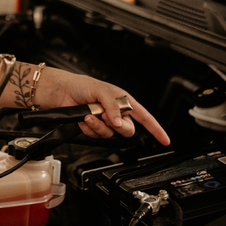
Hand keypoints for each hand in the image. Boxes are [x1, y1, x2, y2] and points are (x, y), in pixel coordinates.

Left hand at [39, 70, 169, 145]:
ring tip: (90, 114)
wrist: (61, 92)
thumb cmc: (81, 85)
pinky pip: (97, 136)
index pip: (144, 117)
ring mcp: (104, 121)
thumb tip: (119, 121)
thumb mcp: (101, 91)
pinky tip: (84, 118)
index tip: (165, 140)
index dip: (156, 129)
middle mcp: (116, 112)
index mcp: (123, 101)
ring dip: (99, 126)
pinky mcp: (92, 128)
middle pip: (128, 130)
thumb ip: (113, 106)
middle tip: (106, 116)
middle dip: (118, 126)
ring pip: (111, 134)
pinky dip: (89, 128)